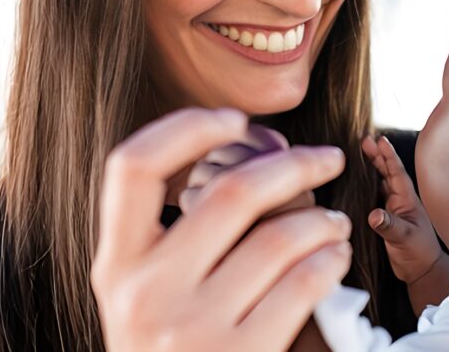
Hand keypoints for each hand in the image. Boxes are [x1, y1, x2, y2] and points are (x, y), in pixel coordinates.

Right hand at [91, 107, 352, 351]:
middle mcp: (142, 292)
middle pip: (230, 193)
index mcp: (113, 264)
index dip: (186, 128)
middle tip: (325, 158)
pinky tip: (334, 256)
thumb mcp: (139, 294)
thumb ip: (167, 236)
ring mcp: (189, 329)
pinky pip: (301, 285)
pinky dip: (328, 260)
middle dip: (293, 165)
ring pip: (278, 238)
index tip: (234, 119)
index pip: (131, 166)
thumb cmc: (165, 348)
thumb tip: (243, 153)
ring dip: (321, 218)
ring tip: (335, 221)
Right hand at [361, 134, 441, 284]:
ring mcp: (392, 208)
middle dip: (376, 155)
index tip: (379, 140)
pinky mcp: (384, 218)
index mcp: (407, 200)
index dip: (388, 156)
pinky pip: (374, 196)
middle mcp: (399, 200)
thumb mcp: (405, 239)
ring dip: (371, 167)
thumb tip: (374, 214)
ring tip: (360, 153)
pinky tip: (356, 181)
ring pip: (380, 182)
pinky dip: (366, 186)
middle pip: (386, 172)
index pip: (396, 173)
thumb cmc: (419, 254)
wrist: (422, 271)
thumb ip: (390, 226)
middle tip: (364, 140)